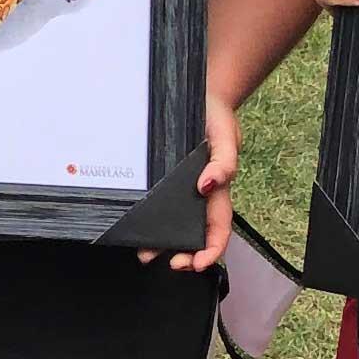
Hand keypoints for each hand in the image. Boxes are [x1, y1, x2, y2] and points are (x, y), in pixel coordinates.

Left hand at [139, 95, 236, 273]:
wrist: (195, 94)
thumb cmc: (216, 117)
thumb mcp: (227, 135)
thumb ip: (225, 161)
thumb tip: (208, 185)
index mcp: (216, 189)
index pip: (218, 228)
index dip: (211, 249)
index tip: (198, 263)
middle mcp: (195, 193)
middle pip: (193, 233)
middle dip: (183, 254)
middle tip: (166, 262)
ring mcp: (177, 187)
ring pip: (170, 223)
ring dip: (159, 242)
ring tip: (144, 253)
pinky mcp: (159, 177)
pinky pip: (152, 202)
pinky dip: (144, 217)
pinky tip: (131, 223)